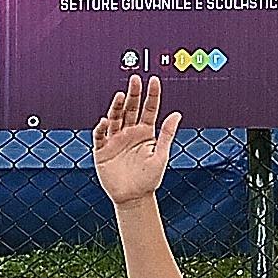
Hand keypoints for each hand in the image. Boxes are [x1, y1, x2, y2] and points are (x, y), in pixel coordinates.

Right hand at [93, 75, 179, 205]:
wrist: (134, 198)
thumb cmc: (149, 179)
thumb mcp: (161, 155)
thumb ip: (167, 134)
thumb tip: (177, 114)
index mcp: (146, 132)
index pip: (149, 109)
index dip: (151, 95)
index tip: (154, 80)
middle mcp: (130, 132)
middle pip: (131, 109)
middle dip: (133, 94)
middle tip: (135, 79)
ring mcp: (115, 140)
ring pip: (115, 118)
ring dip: (117, 107)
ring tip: (121, 96)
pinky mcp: (102, 150)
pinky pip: (100, 136)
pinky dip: (102, 128)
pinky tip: (106, 120)